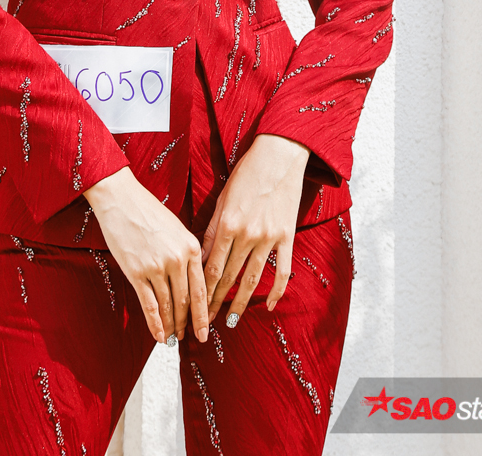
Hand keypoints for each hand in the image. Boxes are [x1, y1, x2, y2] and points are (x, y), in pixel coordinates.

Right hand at [84, 166, 208, 344]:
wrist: (121, 200)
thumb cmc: (149, 212)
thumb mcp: (177, 229)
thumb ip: (187, 253)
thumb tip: (191, 281)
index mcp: (192, 247)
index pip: (202, 289)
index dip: (203, 314)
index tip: (204, 330)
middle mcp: (178, 259)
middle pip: (186, 301)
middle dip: (187, 323)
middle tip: (188, 337)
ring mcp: (157, 267)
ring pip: (169, 306)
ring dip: (171, 326)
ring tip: (172, 338)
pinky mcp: (137, 272)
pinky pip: (149, 305)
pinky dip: (155, 324)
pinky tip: (158, 336)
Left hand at [201, 133, 309, 324]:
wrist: (278, 158)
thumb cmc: (246, 175)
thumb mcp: (223, 200)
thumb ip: (212, 230)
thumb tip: (200, 258)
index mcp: (227, 224)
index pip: (211, 268)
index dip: (202, 292)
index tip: (195, 308)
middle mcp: (247, 234)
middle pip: (229, 277)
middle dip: (216, 302)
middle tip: (207, 322)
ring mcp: (269, 237)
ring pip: (253, 279)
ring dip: (241, 303)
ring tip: (232, 321)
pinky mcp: (287, 237)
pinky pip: (282, 270)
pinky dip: (277, 291)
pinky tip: (270, 306)